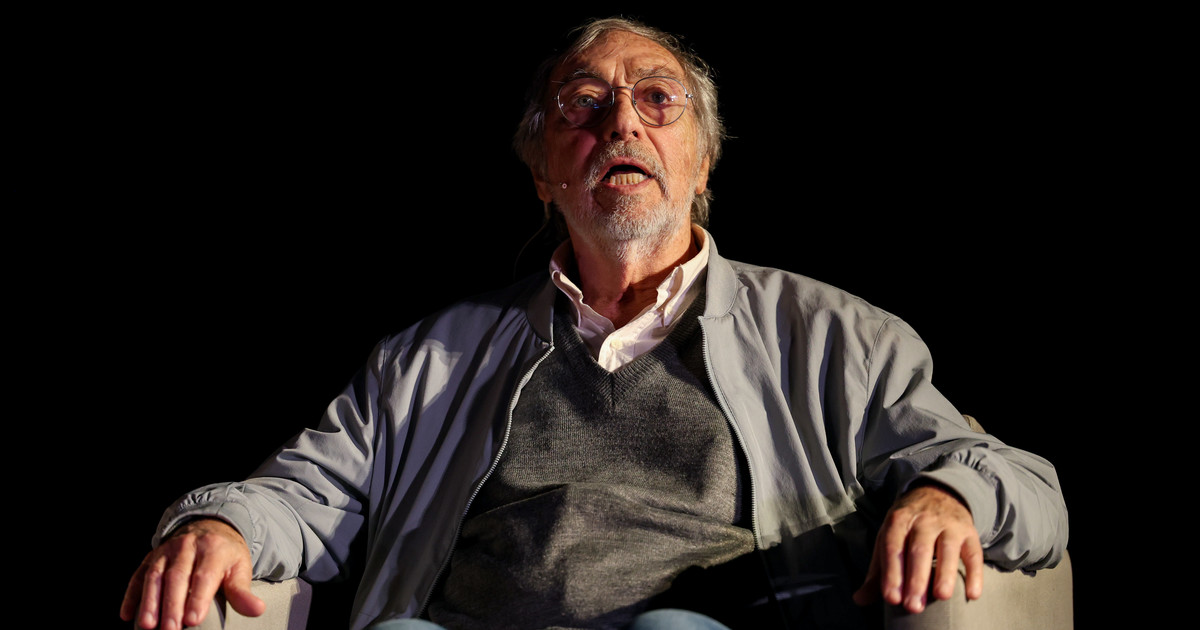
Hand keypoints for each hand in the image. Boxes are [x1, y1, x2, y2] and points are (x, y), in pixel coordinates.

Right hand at [121, 518, 264, 628]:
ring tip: (147, 625)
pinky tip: (127, 614)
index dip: (198, 598)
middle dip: (171, 605)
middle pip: (177, 577)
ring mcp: (167, 551)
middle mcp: (187, 547)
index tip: (193, 620)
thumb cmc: (225, 555)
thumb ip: (243, 592)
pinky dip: (131, 594)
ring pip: (155, 575)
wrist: (209, 527)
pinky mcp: (151, 557)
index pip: (204, 575)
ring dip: (149, 602)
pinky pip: (138, 575)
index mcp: (213, 549)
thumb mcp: (240, 568)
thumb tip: (257, 610)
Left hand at [852, 483, 983, 613]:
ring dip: (945, 574)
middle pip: (919, 550)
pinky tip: (972, 595)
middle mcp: (924, 520)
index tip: (891, 598)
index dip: (892, 573)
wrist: (938, 493)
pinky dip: (975, 574)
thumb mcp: (889, 538)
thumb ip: (878, 571)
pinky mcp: (969, 533)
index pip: (893, 547)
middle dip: (916, 579)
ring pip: (948, 550)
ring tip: (941, 597)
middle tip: (913, 606)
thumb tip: (859, 599)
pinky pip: (974, 554)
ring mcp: (949, 525)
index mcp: (899, 520)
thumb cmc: (909, 525)